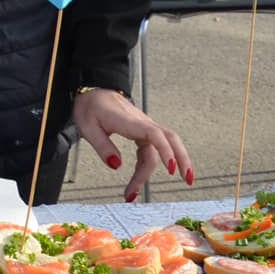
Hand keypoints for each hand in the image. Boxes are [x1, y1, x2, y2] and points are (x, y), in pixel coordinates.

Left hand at [72, 87, 194, 200]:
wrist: (93, 91)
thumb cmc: (90, 107)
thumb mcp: (88, 127)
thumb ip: (103, 147)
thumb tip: (116, 165)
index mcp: (128, 121)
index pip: (154, 134)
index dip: (165, 151)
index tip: (171, 168)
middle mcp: (141, 123)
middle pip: (170, 139)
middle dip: (182, 159)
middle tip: (187, 180)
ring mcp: (144, 126)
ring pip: (166, 144)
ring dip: (175, 163)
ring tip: (182, 182)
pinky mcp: (143, 131)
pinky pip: (156, 147)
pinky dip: (158, 162)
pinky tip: (150, 175)